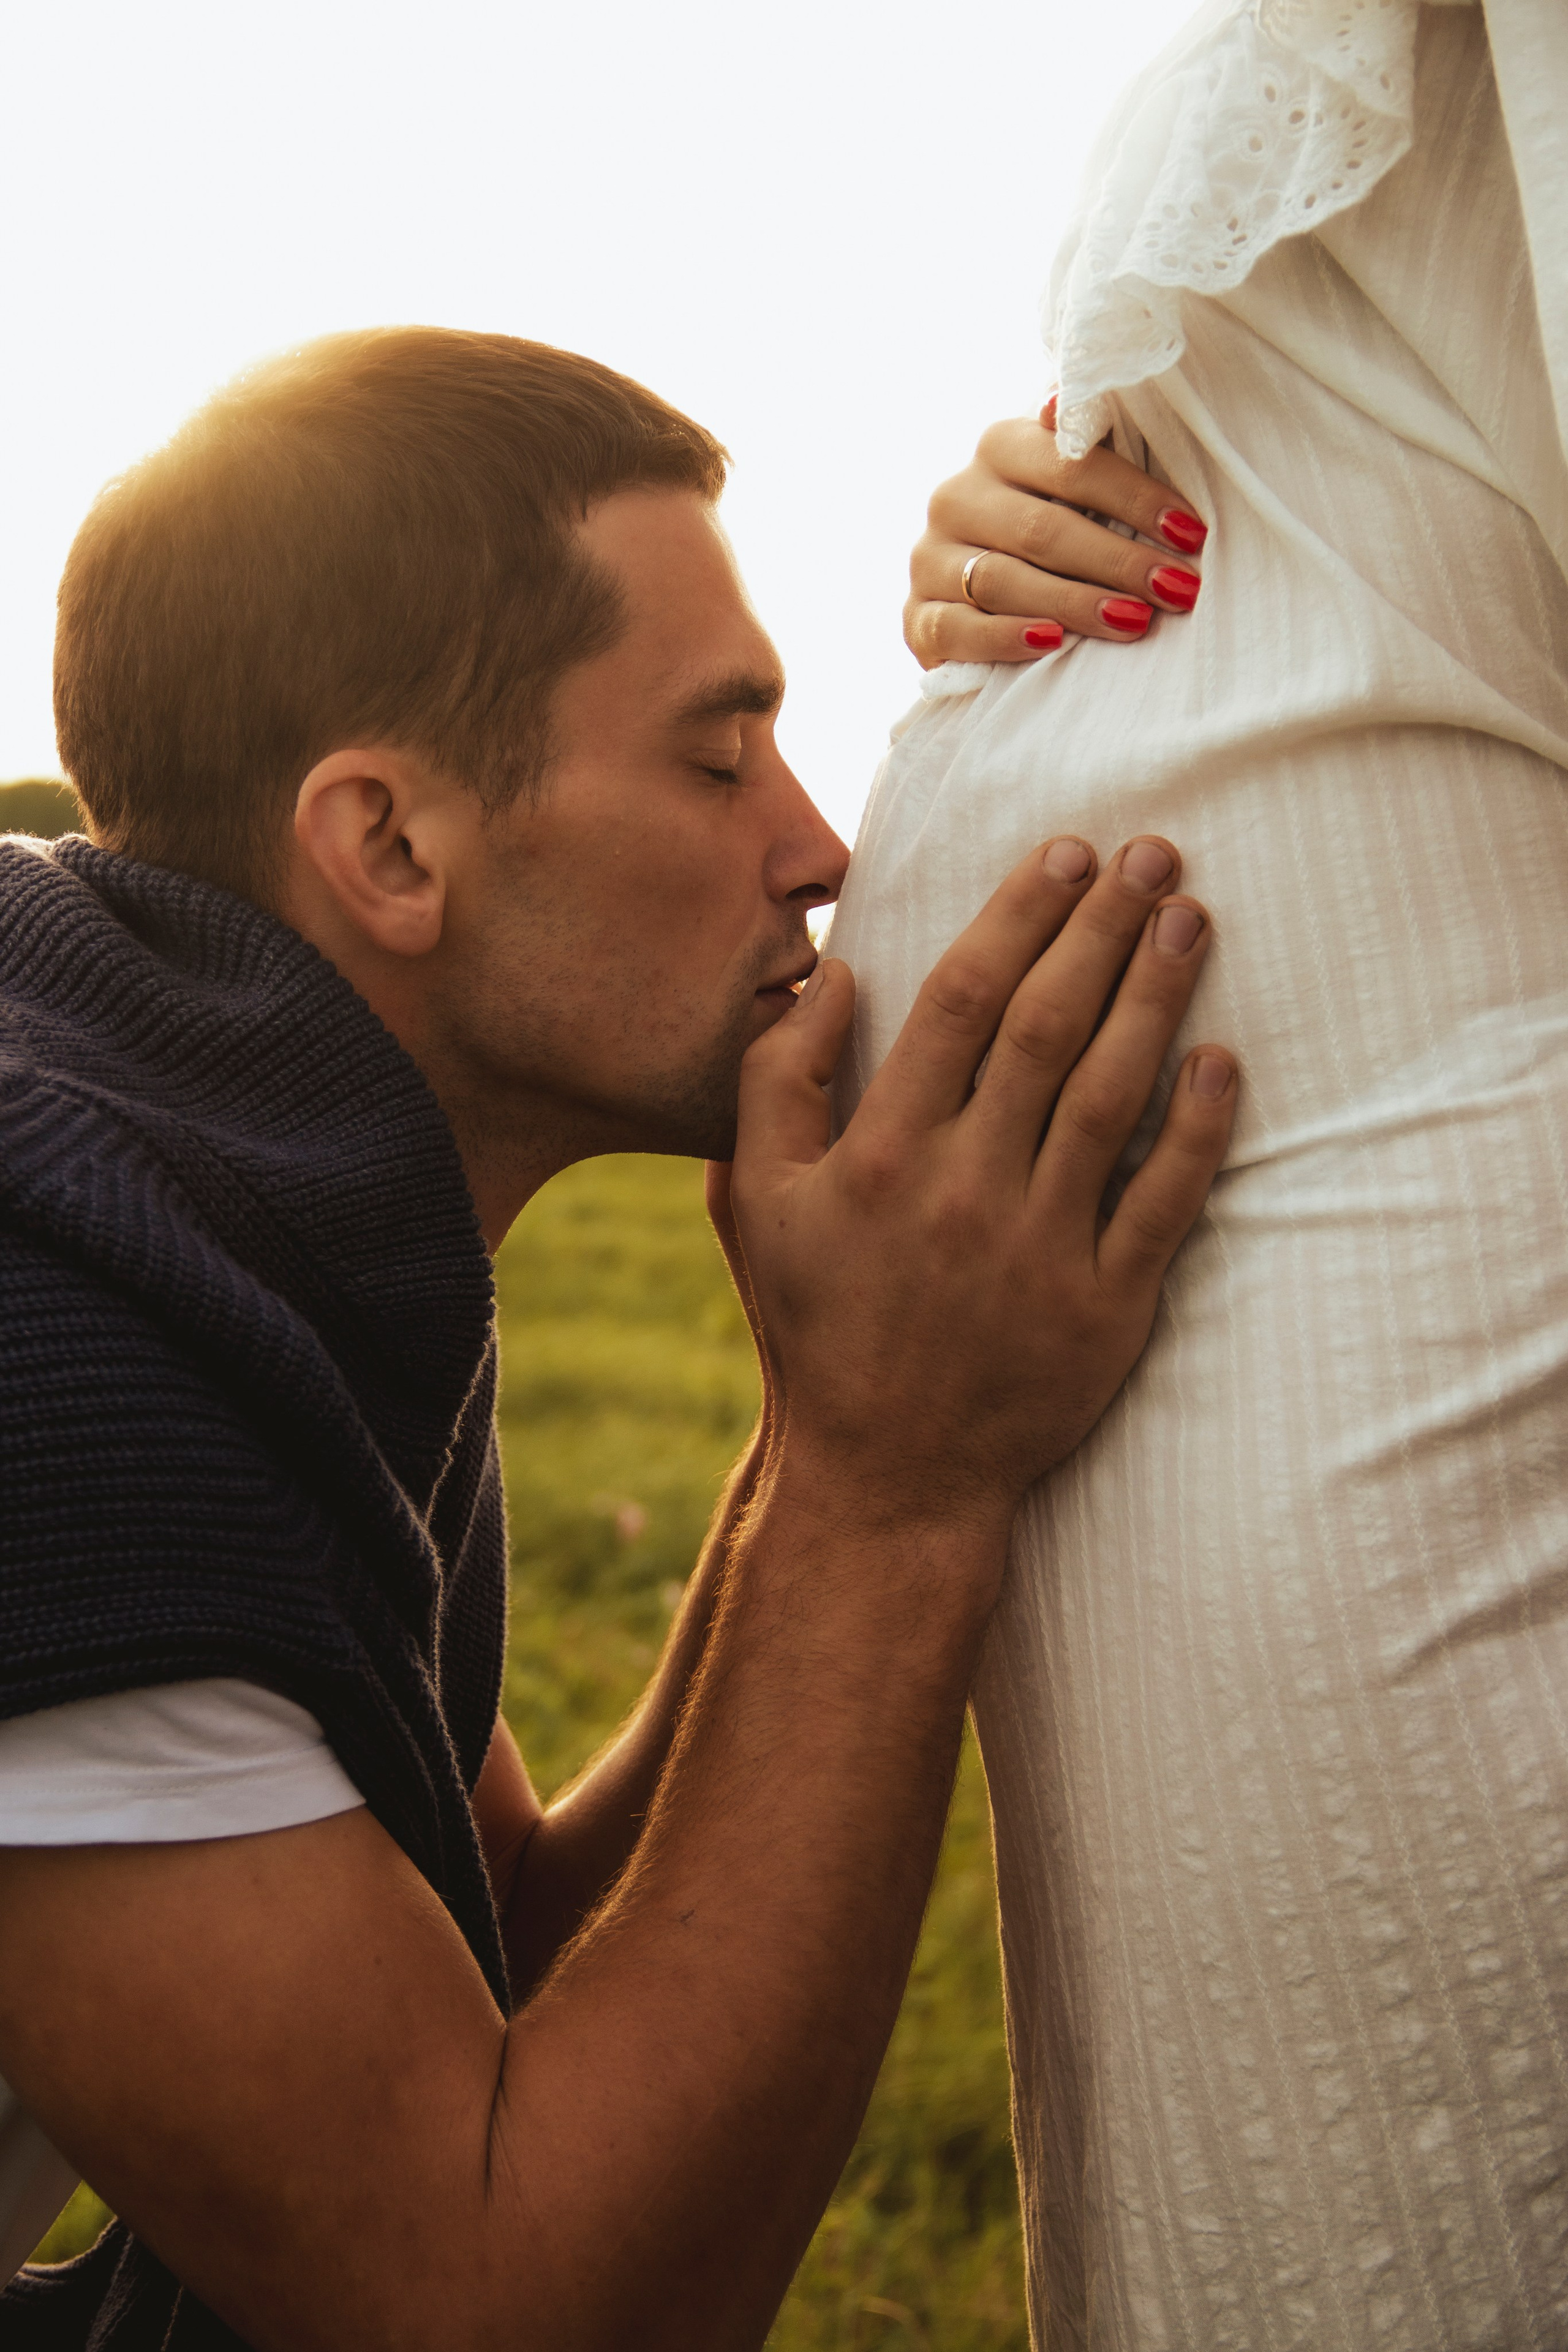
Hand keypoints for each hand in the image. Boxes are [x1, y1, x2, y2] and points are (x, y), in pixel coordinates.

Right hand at [731, 835, 1235, 1538]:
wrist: (888, 1477)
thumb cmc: (818, 1326)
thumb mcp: (757, 1202)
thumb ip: (778, 1080)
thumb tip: (835, 972)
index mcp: (881, 1155)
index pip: (962, 1002)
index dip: (1020, 916)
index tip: (1067, 854)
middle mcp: (964, 1191)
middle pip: (1047, 1029)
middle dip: (1103, 929)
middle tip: (1152, 854)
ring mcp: (1041, 1250)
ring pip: (1111, 1097)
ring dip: (1157, 999)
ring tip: (1191, 920)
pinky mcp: (1106, 1308)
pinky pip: (1163, 1202)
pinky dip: (1198, 1127)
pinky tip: (1223, 1058)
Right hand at [904, 400, 1208, 666]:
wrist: (973, 592)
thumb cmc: (1048, 526)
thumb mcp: (1070, 480)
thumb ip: (1083, 444)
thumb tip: (1062, 400)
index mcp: (999, 447)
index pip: (1071, 467)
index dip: (1135, 500)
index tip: (1190, 533)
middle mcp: (956, 497)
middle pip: (1041, 529)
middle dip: (1117, 561)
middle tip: (1177, 588)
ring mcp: (929, 558)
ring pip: (1002, 580)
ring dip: (1074, 603)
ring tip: (1134, 621)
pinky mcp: (916, 617)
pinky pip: (958, 628)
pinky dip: (1005, 638)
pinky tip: (1052, 645)